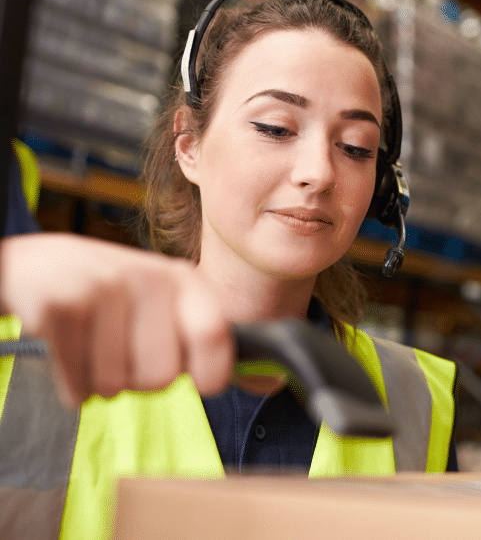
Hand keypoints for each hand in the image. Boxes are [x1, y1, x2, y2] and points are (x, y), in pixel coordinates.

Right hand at [1, 233, 235, 405]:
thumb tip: (267, 379)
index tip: (202, 382)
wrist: (39, 266)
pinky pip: (78, 387)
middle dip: (140, 377)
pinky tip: (70, 348)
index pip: (216, 334)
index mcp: (184, 280)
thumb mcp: (166, 301)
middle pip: (162, 377)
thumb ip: (206, 335)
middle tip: (122, 346)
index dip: (213, 373)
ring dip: (102, 379)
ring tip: (94, 341)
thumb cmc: (113, 293)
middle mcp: (150, 278)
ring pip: (117, 386)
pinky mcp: (62, 305)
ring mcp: (105, 287)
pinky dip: (72, 384)